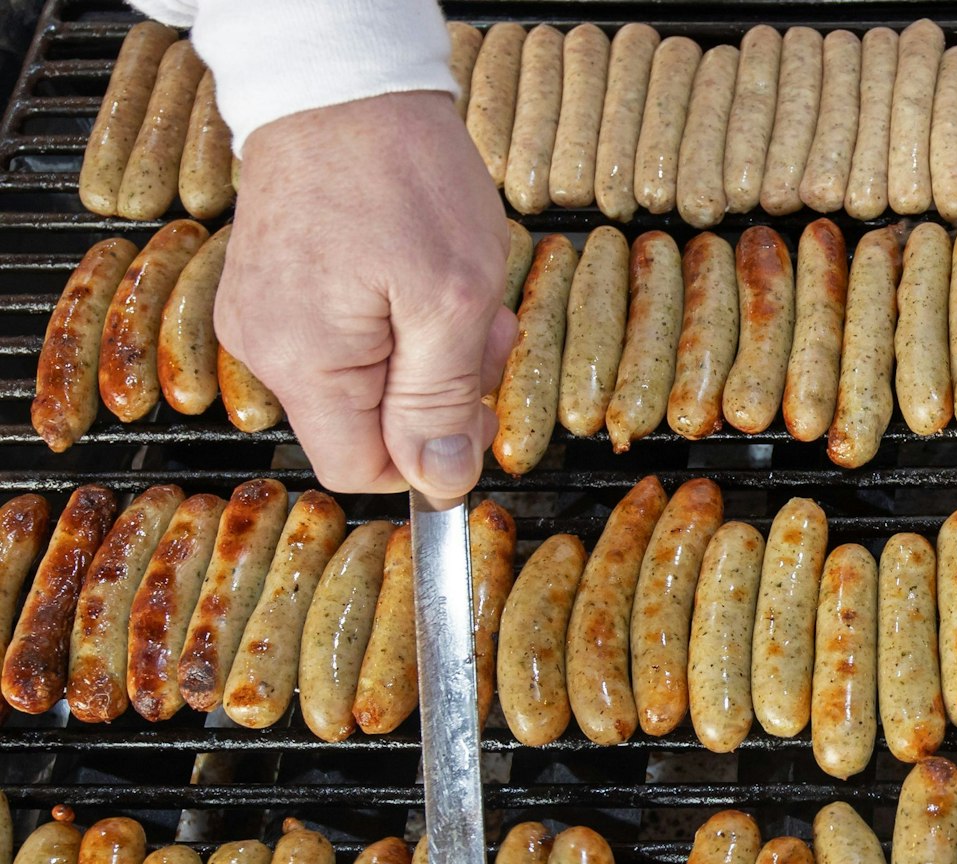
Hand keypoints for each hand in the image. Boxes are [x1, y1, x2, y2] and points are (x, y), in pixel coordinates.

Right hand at [216, 91, 513, 497]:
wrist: (343, 84)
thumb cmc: (401, 177)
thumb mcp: (452, 301)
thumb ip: (441, 400)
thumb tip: (438, 483)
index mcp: (303, 364)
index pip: (362, 470)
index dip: (430, 458)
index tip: (477, 412)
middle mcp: (265, 348)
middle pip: (367, 427)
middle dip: (441, 393)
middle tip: (487, 331)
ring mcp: (267, 315)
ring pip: (366, 382)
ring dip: (430, 353)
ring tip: (461, 291)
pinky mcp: (280, 287)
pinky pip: (349, 338)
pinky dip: (401, 321)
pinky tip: (426, 275)